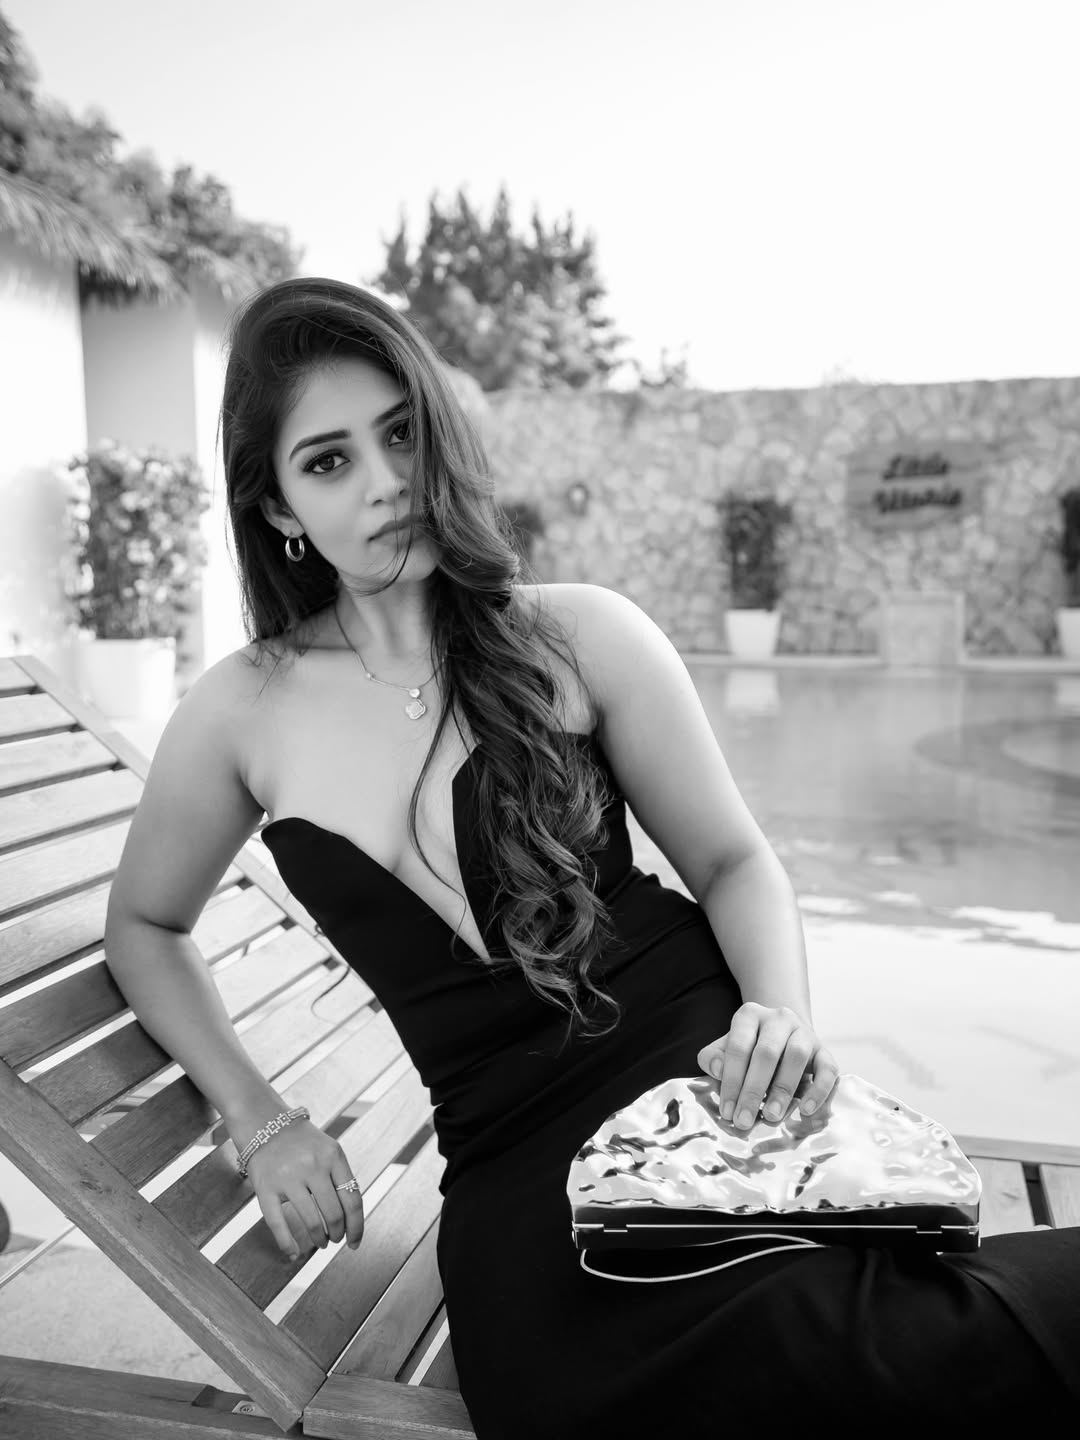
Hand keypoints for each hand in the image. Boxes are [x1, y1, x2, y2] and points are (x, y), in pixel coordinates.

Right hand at [239, 1118, 364, 1259]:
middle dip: (337, 1234)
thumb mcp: (329, 1150)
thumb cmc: (302, 1142)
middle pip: (334, 1214)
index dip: (357, 1227)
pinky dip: (287, 1244)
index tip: (355, 1242)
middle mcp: (313, 1166)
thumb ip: (341, 1178)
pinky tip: (293, 1254)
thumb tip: (352, 1218)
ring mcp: (288, 1177)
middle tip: (335, 1240)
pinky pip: (278, 1223)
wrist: (265, 1122)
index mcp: (333, 1156)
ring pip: (311, 1221)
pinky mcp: (265, 1187)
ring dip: (318, 1239)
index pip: (353, 1200)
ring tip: (320, 1242)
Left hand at [697, 1003, 839, 1130]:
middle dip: (753, 1090)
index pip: (738, 1047)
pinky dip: (819, 1090)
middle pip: (766, 1053)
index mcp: (749, 1015)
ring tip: (771, 1116)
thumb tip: (718, 1070)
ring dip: (783, 1089)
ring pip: (797, 1056)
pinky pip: (828, 1068)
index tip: (727, 1111)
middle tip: (744, 1120)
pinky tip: (806, 1110)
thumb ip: (712, 1057)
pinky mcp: (824, 1050)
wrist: (783, 1036)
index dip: (731, 1080)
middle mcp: (779, 1018)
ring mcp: (804, 1032)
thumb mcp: (724, 1048)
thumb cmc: (748, 1048)